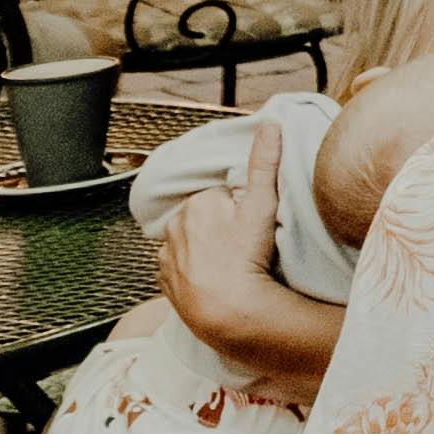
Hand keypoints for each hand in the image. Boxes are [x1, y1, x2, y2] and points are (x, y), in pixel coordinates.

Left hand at [152, 177, 290, 364]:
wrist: (228, 310)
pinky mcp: (164, 279)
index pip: (219, 198)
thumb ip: (264, 163)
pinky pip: (177, 267)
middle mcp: (176, 224)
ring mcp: (167, 254)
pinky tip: (209, 278)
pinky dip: (189, 270)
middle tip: (240, 247)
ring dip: (201, 249)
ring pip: (187, 243)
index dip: (236, 211)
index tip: (248, 227)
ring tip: (226, 265)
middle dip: (216, 227)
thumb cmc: (248, 257)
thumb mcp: (263, 206)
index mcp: (199, 202)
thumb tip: (269, 123)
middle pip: (201, 219)